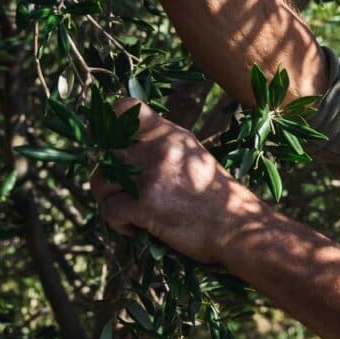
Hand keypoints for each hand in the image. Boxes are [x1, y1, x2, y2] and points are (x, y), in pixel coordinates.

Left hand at [90, 99, 269, 265]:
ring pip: (101, 180)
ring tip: (128, 212)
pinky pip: (108, 209)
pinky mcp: (143, 204)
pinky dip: (116, 223)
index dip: (110, 124)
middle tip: (122, 190)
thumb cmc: (220, 199)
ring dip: (109, 199)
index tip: (113, 144)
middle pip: (107, 150)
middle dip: (109, 173)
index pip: (127, 109)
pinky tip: (134, 228)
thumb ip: (166, 149)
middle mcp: (158, 149)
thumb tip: (129, 150)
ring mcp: (150, 176)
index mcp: (172, 135)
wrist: (238, 228)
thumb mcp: (197, 158)